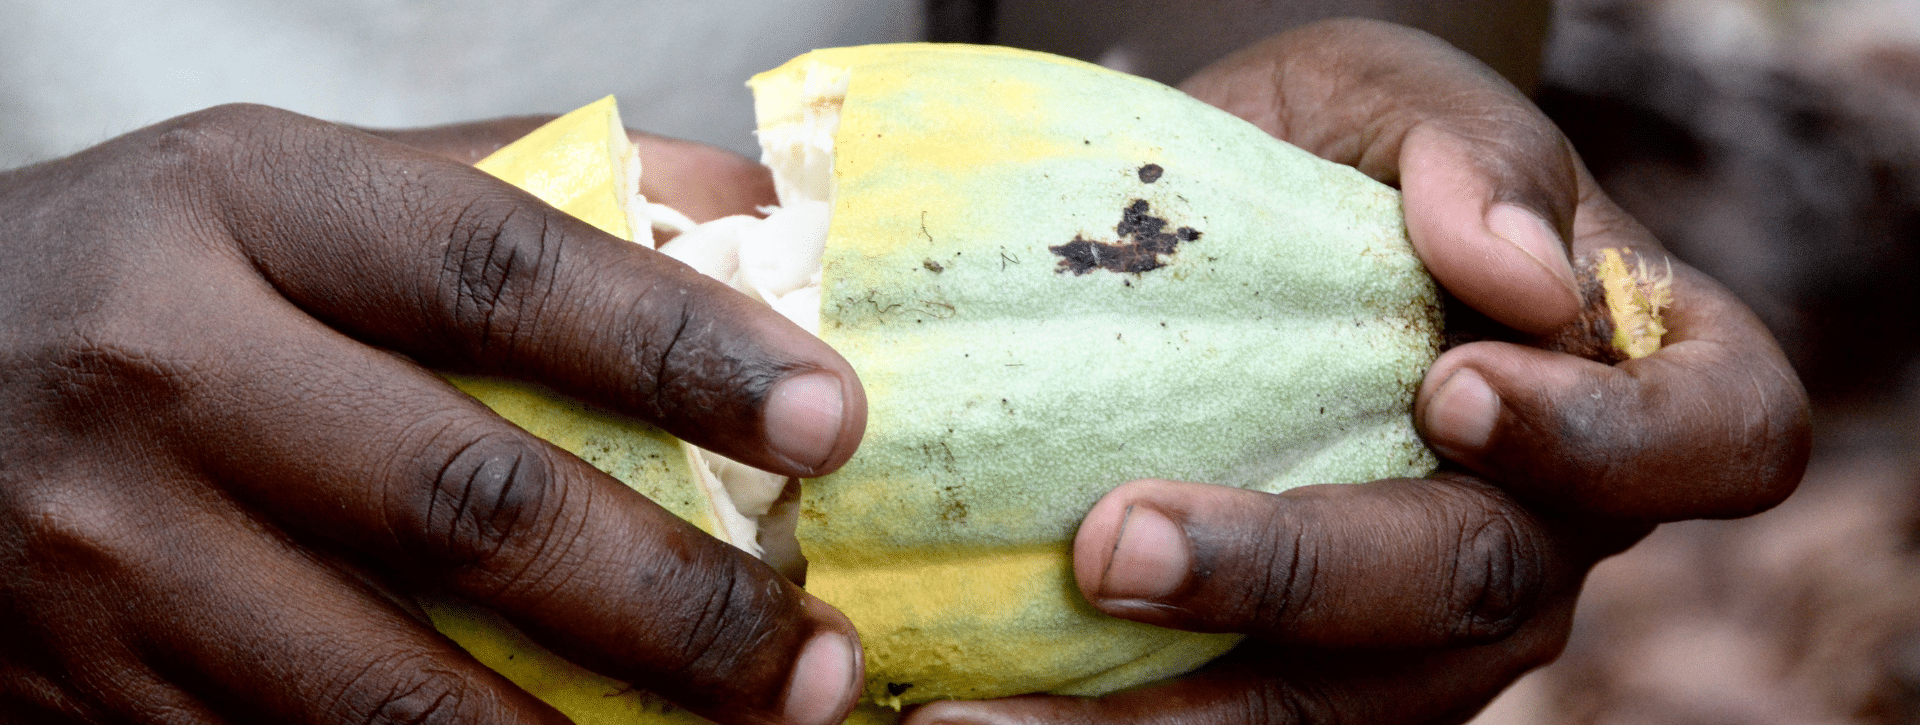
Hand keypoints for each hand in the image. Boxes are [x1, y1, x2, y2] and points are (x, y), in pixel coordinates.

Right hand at [0, 104, 864, 723]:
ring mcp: (110, 558)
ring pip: (392, 688)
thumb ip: (509, 191)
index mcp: (241, 211)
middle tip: (818, 652)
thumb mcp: (292, 185)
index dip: (682, 350)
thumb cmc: (141, 273)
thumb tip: (742, 217)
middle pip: (469, 504)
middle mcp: (166, 376)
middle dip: (675, 600)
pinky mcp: (86, 698)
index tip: (833, 418)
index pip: (501, 272)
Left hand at [906, 18, 1809, 723]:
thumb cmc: (1349, 153)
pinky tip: (976, 712)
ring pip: (1338, 706)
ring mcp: (1433, 626)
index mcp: (1641, 377)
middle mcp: (1555, 529)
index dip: (1613, 441)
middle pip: (1478, 591)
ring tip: (985, 712)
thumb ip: (1468, 153)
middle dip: (1292, 574)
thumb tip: (1505, 263)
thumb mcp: (1393, 97)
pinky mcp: (1316, 676)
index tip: (1453, 388)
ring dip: (1163, 715)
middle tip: (1114, 543)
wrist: (1248, 228)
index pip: (1717, 438)